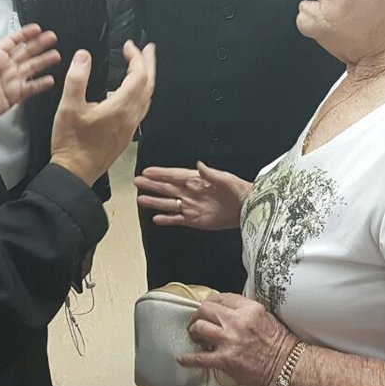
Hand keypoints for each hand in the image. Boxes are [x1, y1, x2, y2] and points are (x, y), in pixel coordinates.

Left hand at [0, 24, 59, 124]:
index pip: (13, 41)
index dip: (25, 34)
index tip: (36, 29)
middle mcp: (5, 67)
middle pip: (26, 52)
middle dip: (40, 44)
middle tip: (51, 37)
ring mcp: (11, 81)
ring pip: (32, 67)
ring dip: (44, 61)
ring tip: (55, 55)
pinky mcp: (14, 95)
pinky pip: (31, 88)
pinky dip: (41, 84)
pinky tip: (49, 80)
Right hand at [50, 42, 155, 186]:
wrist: (75, 172)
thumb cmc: (71, 143)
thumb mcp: (68, 107)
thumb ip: (77, 78)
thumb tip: (83, 56)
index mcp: (121, 107)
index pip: (138, 75)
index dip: (136, 57)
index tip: (128, 45)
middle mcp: (131, 116)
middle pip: (148, 85)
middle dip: (149, 64)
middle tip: (148, 49)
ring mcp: (130, 127)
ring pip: (147, 97)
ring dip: (147, 79)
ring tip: (142, 67)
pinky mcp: (126, 135)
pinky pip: (141, 109)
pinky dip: (141, 94)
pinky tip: (132, 94)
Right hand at [134, 161, 251, 230]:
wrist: (247, 208)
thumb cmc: (238, 190)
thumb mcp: (226, 179)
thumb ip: (211, 173)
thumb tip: (199, 165)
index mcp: (197, 180)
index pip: (174, 175)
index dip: (160, 173)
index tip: (147, 171)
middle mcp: (191, 193)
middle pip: (167, 188)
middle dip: (152, 185)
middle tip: (137, 181)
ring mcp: (191, 207)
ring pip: (168, 203)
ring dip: (155, 201)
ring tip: (140, 199)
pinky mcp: (194, 220)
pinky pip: (177, 219)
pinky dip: (167, 220)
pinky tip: (156, 219)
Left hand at [179, 293, 296, 385]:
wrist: (286, 368)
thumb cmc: (280, 345)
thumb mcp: (266, 318)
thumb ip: (246, 312)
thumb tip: (230, 312)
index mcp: (249, 309)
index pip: (222, 297)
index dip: (212, 303)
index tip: (209, 308)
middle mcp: (237, 321)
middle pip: (206, 309)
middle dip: (198, 315)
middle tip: (197, 322)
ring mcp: (229, 340)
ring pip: (200, 327)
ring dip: (194, 331)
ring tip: (194, 337)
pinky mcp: (225, 360)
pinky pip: (200, 358)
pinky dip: (188, 359)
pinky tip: (182, 359)